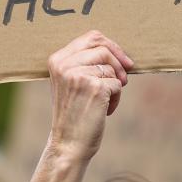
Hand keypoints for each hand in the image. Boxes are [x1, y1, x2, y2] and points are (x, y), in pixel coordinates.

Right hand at [46, 30, 133, 160]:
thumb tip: (118, 51)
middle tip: (124, 80)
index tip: (123, 61)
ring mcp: (78, 75)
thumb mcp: (71, 83)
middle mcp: (65, 65)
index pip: (91, 37)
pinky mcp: (94, 87)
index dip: (111, 46)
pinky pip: (117, 84)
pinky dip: (116, 98)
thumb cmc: (74, 114)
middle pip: (104, 48)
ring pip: (112, 68)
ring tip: (106, 101)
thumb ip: (85, 63)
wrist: (68, 144)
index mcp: (57, 60)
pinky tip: (105, 111)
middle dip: (119, 63)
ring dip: (116, 85)